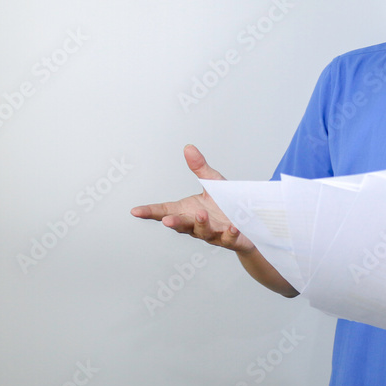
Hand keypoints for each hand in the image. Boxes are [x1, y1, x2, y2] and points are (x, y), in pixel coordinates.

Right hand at [130, 144, 253, 253]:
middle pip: (182, 225)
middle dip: (175, 223)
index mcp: (189, 211)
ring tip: (201, 215)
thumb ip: (200, 168)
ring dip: (201, 225)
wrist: (250, 223)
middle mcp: (198, 224)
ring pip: (204, 232)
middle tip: (167, 220)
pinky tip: (232, 227)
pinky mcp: (231, 238)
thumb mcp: (213, 183)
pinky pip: (229, 237)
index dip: (150, 212)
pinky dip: (230, 233)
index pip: (165, 211)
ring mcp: (214, 233)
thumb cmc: (226, 204)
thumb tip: (188, 148)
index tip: (135, 211)